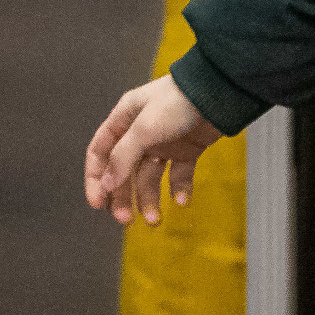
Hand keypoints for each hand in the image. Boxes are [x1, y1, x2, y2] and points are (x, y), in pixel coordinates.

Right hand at [84, 75, 221, 225]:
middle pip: (124, 171)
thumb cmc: (177, 103)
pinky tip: (181, 201)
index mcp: (123, 120)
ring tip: (155, 221)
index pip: (100, 153)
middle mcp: (140, 133)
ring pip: (149, 177)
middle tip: (126, 220)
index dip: (96, 179)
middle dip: (123, 196)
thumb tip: (106, 185)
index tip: (97, 205)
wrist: (218, 94)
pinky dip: (178, 190)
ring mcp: (164, 143)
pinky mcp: (186, 150)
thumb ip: (123, 157)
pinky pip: (178, 175)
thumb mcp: (144, 129)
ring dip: (149, 199)